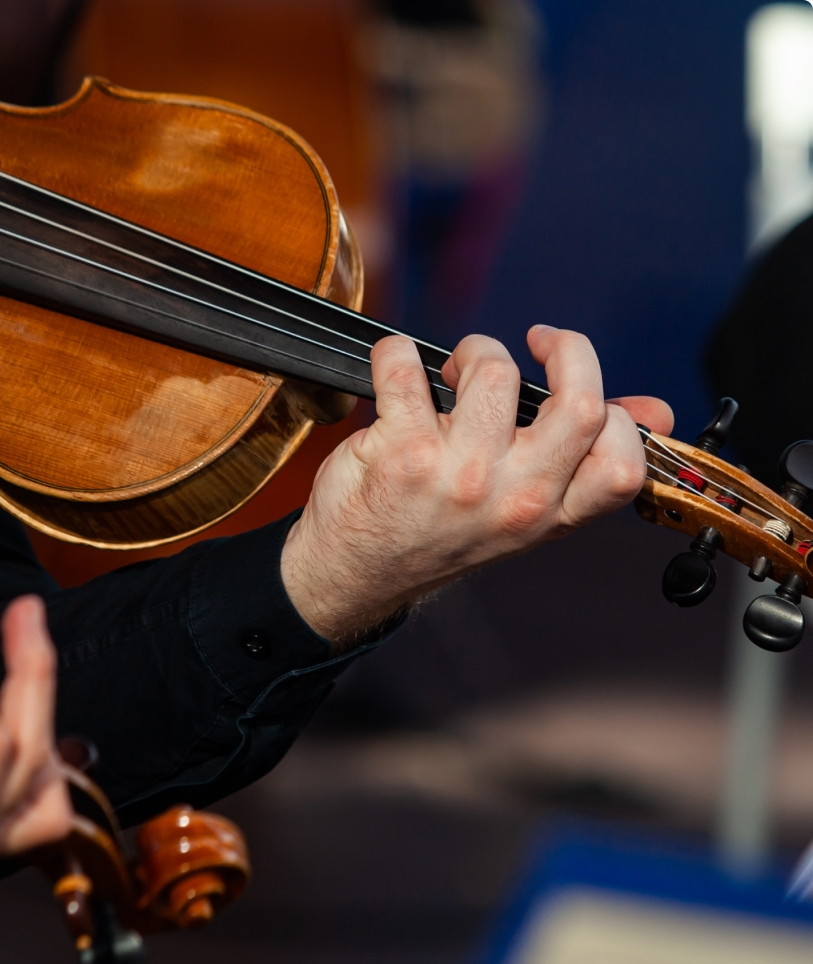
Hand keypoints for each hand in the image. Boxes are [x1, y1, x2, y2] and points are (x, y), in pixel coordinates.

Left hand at [281, 325, 673, 642]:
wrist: (356, 574)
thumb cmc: (436, 534)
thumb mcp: (519, 511)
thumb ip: (582, 457)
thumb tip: (653, 411)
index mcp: (549, 513)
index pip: (623, 462)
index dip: (616, 411)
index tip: (579, 387)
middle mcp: (511, 498)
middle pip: (578, 404)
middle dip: (566, 348)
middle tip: (538, 342)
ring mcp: (457, 474)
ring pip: (493, 371)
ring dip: (473, 351)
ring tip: (455, 374)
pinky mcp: (401, 451)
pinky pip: (407, 367)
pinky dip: (397, 354)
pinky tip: (398, 370)